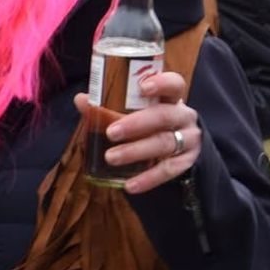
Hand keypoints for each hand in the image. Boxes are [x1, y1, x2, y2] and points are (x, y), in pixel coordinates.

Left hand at [75, 70, 200, 193]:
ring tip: (110, 158)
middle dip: (136, 124)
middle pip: (164, 116)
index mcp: (170, 98)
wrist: (179, 148)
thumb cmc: (150, 122)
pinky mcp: (187, 162)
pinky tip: (129, 186)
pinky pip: (168, 171)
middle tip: (111, 133)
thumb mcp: (134, 112)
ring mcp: (188, 140)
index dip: (162, 83)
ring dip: (135, 152)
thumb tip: (81, 99)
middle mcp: (183, 116)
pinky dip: (148, 179)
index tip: (143, 87)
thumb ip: (108, 105)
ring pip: (164, 144)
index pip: (174, 84)